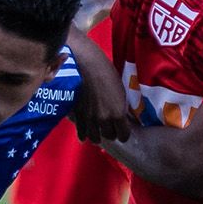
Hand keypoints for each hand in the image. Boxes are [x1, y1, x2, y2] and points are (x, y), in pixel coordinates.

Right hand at [64, 26, 132, 143]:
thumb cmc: (107, 74)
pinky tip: (86, 137)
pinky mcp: (78, 115)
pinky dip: (84, 136)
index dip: (124, 133)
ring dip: (99, 135)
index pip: (124, 135)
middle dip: (112, 132)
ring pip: (96, 137)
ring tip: (99, 131)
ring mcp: (90, 119)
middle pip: (110, 136)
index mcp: (118, 113)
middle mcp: (104, 119)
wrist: (87, 65)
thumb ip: (122, 108)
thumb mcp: (121, 92)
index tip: (123, 131)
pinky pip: (82, 132)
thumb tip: (124, 118)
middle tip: (112, 127)